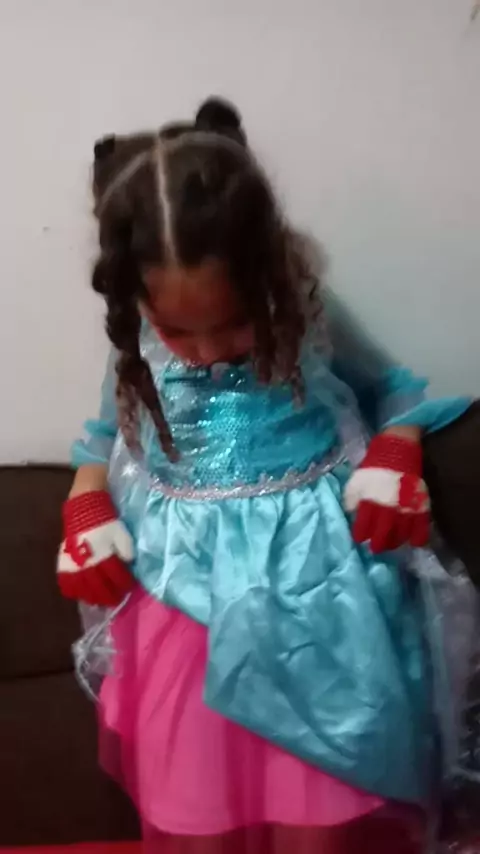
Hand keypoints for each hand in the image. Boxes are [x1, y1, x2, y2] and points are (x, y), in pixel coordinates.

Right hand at [57, 491, 135, 605]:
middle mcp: (89, 565)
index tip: (128, 587)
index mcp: (104, 557)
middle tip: (115, 600)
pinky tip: (78, 594)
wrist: (84, 509)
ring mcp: (75, 566)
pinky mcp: (64, 563)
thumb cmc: (105, 521)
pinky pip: (65, 583)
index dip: (124, 585)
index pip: (117, 578)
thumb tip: (129, 563)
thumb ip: (126, 549)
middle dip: (109, 597)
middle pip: (99, 589)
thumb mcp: (122, 533)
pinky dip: (72, 591)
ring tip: (98, 601)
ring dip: (91, 598)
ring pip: (82, 590)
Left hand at [344, 432, 429, 552]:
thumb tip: (350, 511)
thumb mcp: (357, 478)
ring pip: (401, 532)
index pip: (363, 524)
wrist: (398, 446)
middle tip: (376, 549)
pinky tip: (416, 543)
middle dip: (379, 543)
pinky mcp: (419, 502)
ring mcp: (405, 505)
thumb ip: (352, 496)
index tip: (360, 539)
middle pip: (383, 533)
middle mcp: (387, 506)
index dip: (361, 534)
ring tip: (392, 545)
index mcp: (369, 500)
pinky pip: (421, 524)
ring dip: (396, 541)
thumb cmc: (375, 463)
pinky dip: (419, 536)